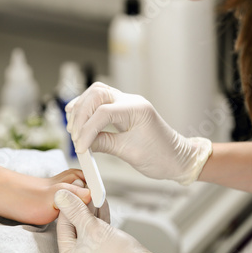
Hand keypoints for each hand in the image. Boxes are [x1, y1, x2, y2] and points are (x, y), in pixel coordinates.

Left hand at [55, 189, 197, 252]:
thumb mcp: (92, 227)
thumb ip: (74, 210)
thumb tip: (60, 197)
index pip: (63, 228)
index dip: (69, 207)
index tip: (74, 191)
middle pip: (75, 231)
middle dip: (83, 210)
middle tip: (86, 192)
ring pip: (87, 234)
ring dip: (93, 215)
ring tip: (96, 196)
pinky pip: (97, 241)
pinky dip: (100, 226)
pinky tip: (103, 209)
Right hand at [66, 82, 211, 184]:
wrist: (177, 158)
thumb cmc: (161, 157)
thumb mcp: (130, 153)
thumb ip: (104, 144)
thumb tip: (83, 142)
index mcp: (137, 109)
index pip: (103, 112)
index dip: (87, 129)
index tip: (80, 147)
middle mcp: (131, 101)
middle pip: (96, 94)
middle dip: (81, 114)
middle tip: (74, 135)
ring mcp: (126, 103)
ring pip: (96, 93)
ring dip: (81, 108)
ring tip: (73, 127)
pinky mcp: (122, 109)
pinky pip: (99, 101)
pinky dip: (86, 108)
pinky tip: (77, 117)